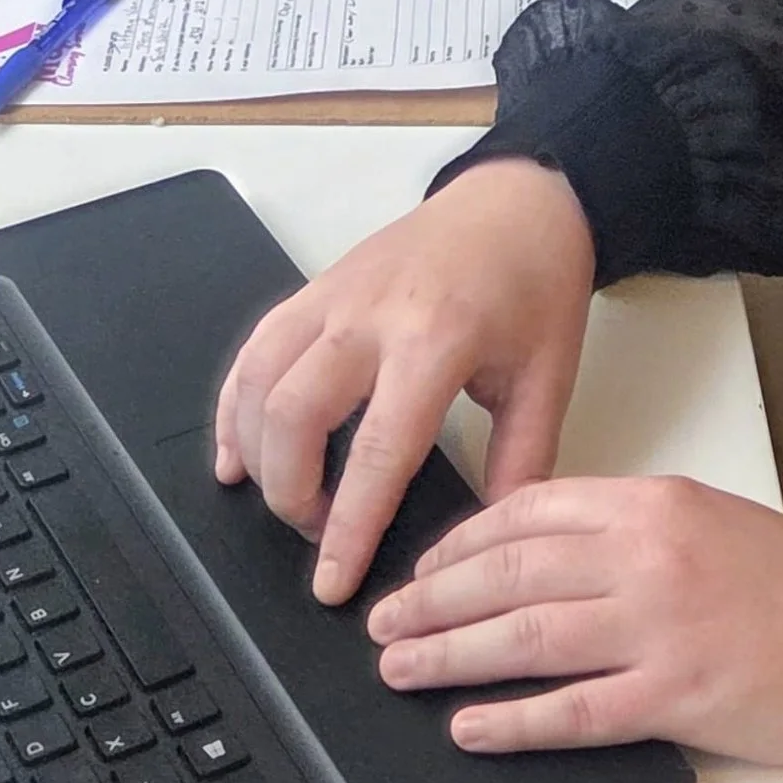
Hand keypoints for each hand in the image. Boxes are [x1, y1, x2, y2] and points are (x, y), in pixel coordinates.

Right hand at [214, 160, 595, 604]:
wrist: (519, 200)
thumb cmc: (538, 284)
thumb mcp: (549, 377)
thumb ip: (521, 461)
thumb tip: (492, 540)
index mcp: (435, 341)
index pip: (377, 452)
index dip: (349, 527)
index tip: (333, 582)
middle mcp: (370, 317)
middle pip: (294, 418)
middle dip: (291, 495)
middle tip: (316, 537)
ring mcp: (333, 296)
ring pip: (259, 381)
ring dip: (255, 453)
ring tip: (277, 502)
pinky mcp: (314, 287)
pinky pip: (254, 349)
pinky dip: (233, 404)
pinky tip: (235, 453)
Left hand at [365, 475, 782, 765]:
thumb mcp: (706, 518)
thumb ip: (623, 528)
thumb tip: (531, 553)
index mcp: (651, 504)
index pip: (527, 512)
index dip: (458, 543)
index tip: (421, 568)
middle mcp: (646, 558)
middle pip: (508, 575)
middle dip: (431, 601)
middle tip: (382, 623)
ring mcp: (658, 630)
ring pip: (524, 639)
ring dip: (448, 656)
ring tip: (401, 670)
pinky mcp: (674, 699)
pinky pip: (572, 712)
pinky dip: (512, 721)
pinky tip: (470, 727)